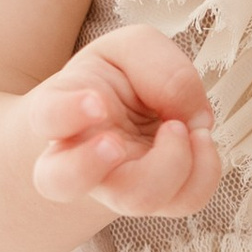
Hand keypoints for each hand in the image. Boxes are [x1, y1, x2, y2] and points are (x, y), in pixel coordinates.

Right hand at [24, 26, 222, 215]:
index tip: (97, 102)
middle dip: (89, 165)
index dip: (67, 113)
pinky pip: (184, 200)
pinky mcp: (158, 197)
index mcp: (61, 112)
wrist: (128, 113)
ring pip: (135, 199)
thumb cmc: (119, 81)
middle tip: (117, 142)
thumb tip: (189, 115)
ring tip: (181, 127)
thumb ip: (158, 67)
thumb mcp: (132, 51)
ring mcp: (117, 186)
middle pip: (64, 182)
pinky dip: (204, 170)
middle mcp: (79, 159)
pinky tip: (202, 137)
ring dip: (170, 164)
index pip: (48, 118)